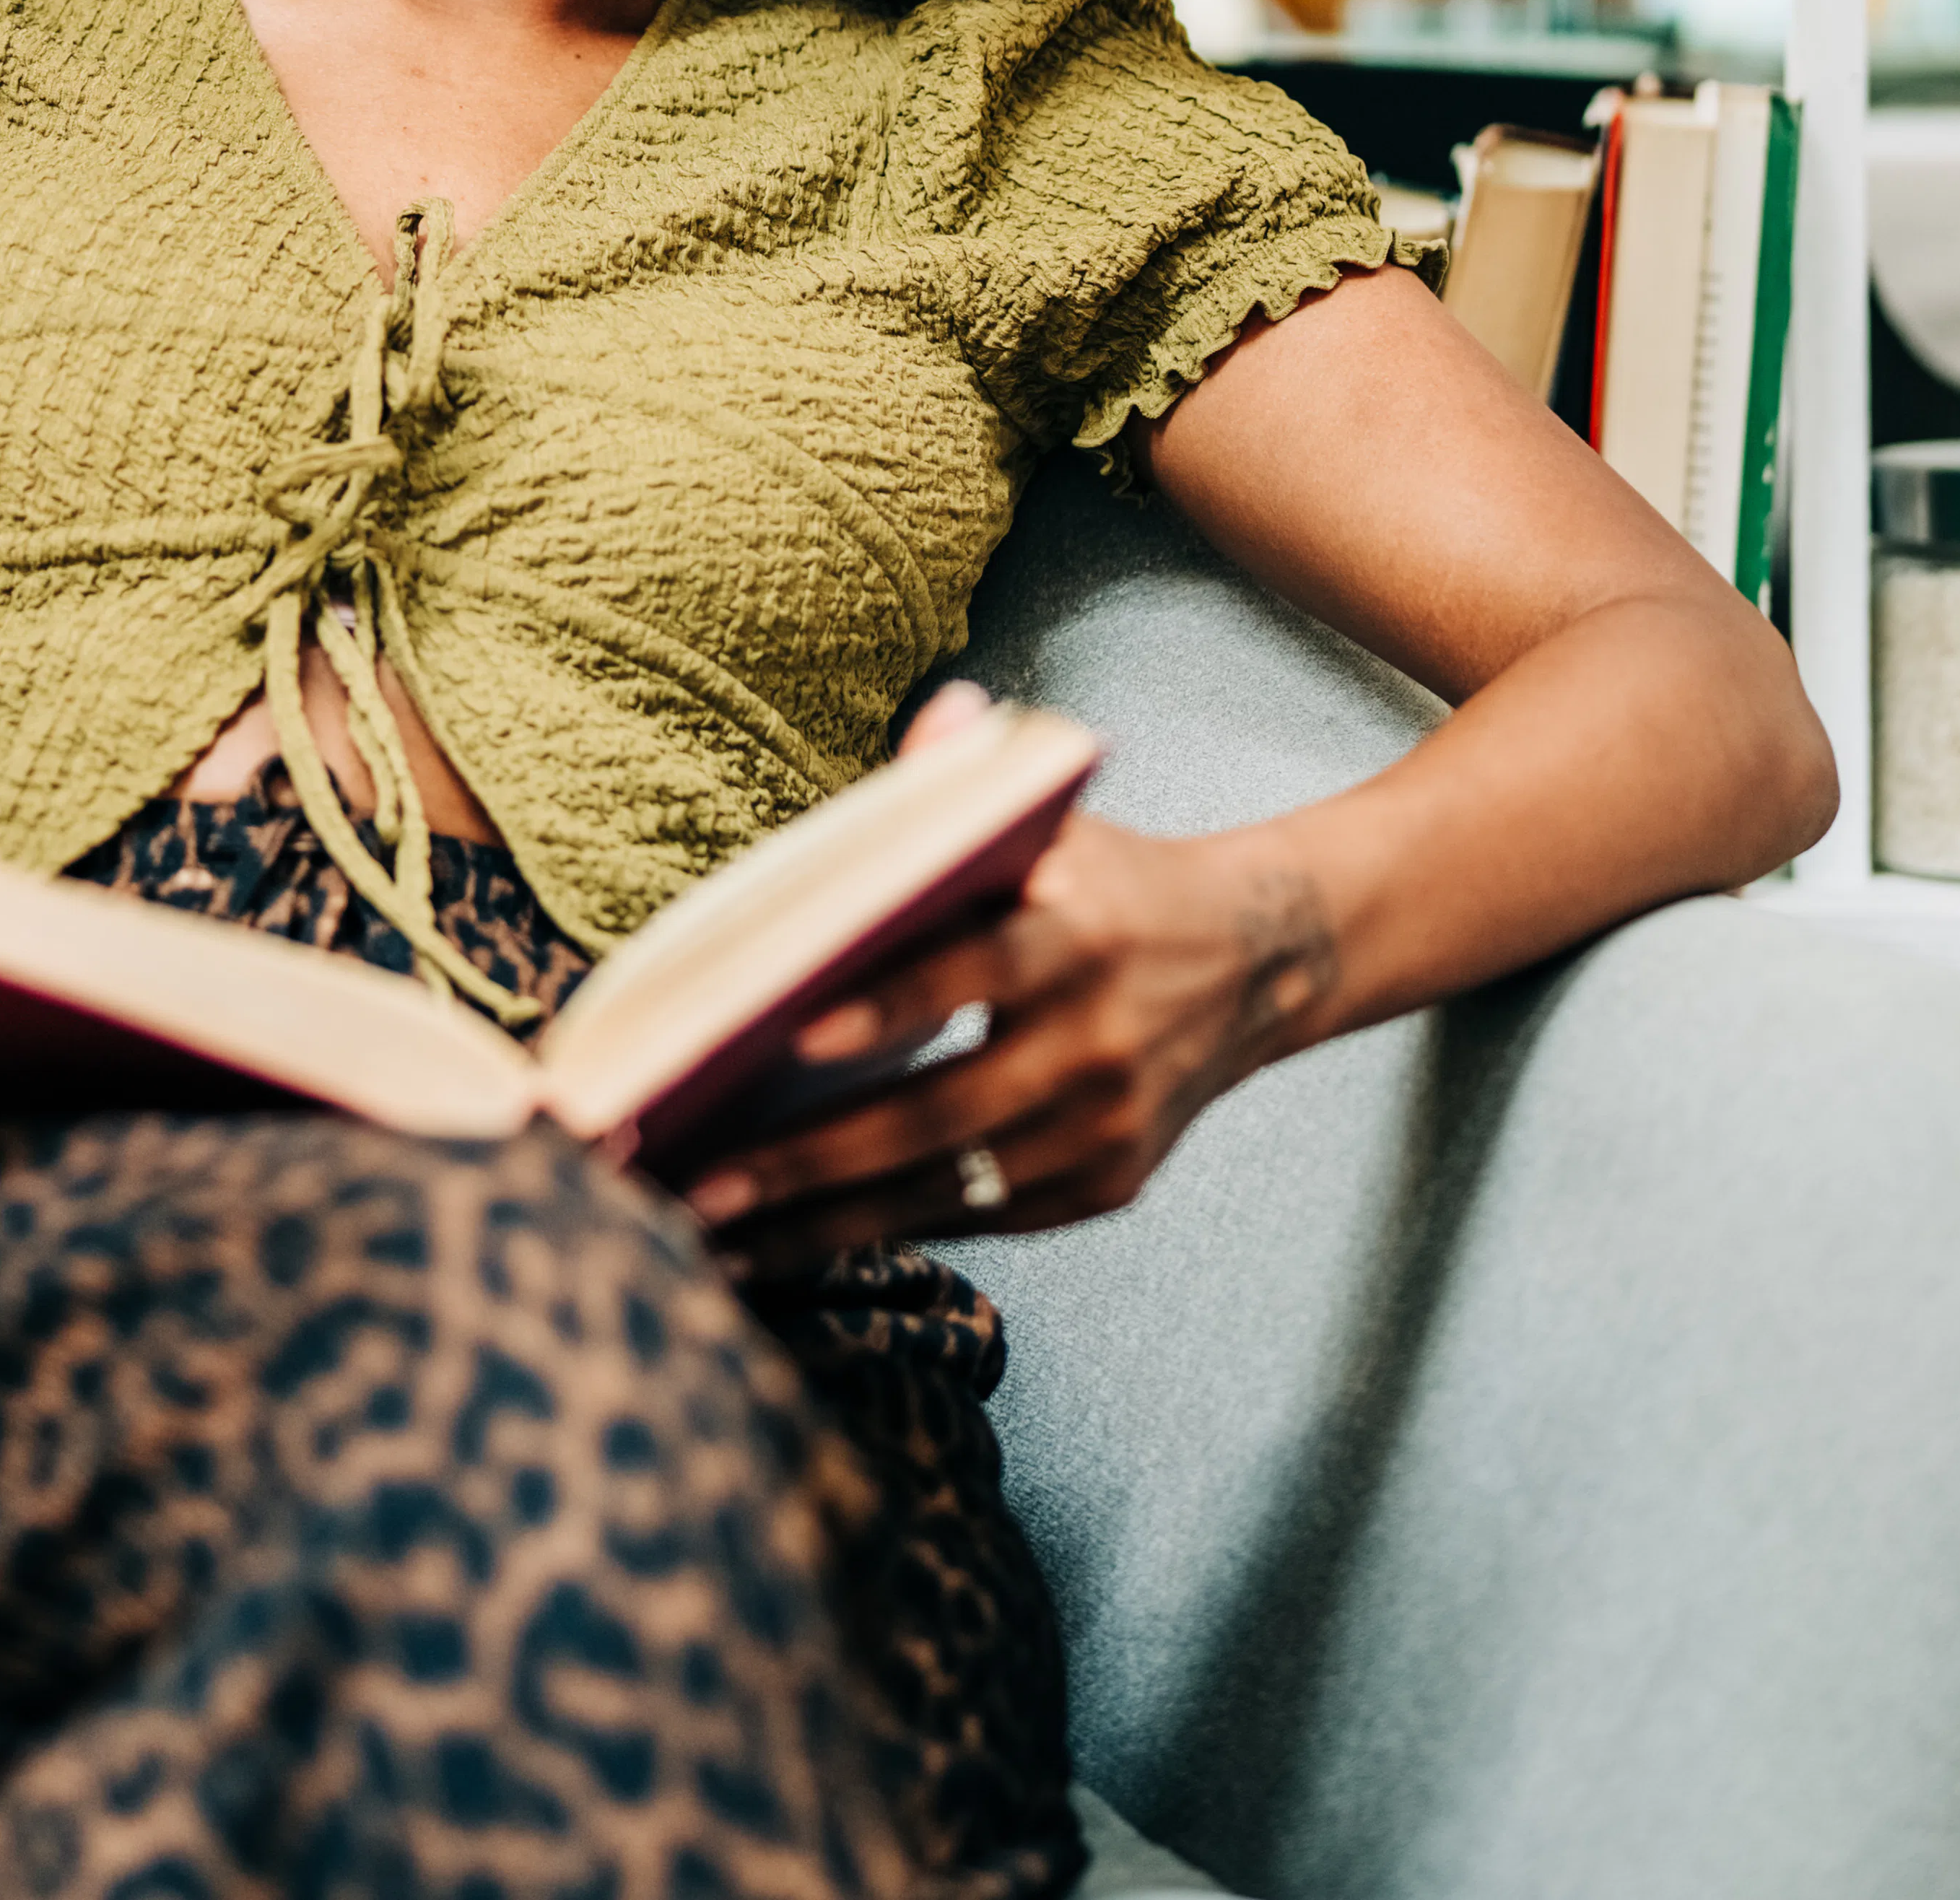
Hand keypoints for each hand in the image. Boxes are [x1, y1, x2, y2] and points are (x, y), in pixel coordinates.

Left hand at [671, 812, 1347, 1269]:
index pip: (971, 972)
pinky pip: (983, 1216)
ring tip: (721, 1242)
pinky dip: (889, 1229)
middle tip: (705, 1188)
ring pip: (950, 1187)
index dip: (888, 1007)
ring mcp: (1106, 1125)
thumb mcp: (1054, 821)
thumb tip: (938, 717)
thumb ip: (976, 780)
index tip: (795, 1034)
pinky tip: (800, 1239)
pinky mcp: (1107, 1181)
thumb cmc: (1109, 883)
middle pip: (941, 1112)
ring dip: (827, 1221)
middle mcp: (1099, 1040)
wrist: (1255, 962)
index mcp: (1078, 932)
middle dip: (812, 1159)